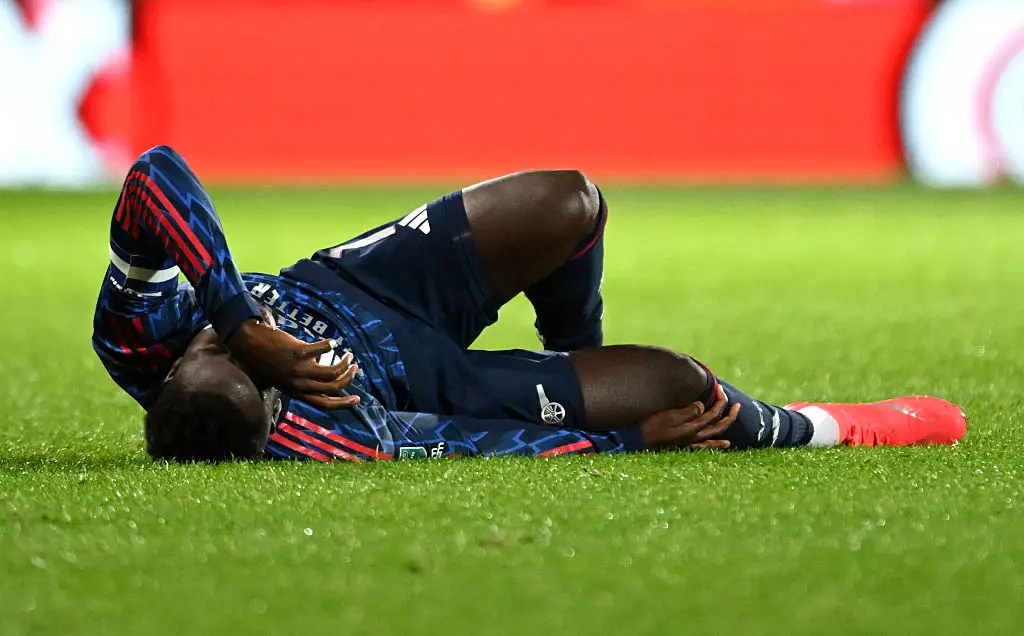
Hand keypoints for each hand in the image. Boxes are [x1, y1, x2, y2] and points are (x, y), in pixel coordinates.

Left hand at [227, 319, 360, 409]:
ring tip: (348, 355)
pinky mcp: (298, 352)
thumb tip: (320, 378)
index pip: (325, 404)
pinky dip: (329, 346)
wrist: (247, 344)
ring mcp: (298, 369)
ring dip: (344, 364)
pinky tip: (333, 342)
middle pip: (332, 388)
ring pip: (331, 373)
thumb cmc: (263, 360)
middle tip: (354, 368)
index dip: (343, 403)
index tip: (357, 398)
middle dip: (348, 379)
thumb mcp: (282, 379)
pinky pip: (321, 350)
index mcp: (297, 392)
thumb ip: (300, 382)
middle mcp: (299, 384)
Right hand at [640, 386, 738, 450]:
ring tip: (734, 416)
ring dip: (726, 425)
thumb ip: (689, 411)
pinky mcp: (686, 445)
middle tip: (736, 403)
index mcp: (693, 427)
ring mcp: (692, 442)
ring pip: (715, 434)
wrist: (639, 440)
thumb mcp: (670, 415)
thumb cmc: (652, 426)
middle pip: (719, 424)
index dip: (719, 401)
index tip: (720, 388)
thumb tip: (703, 406)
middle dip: (729, 412)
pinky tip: (724, 443)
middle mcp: (696, 436)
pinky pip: (707, 446)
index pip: (713, 412)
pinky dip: (717, 444)